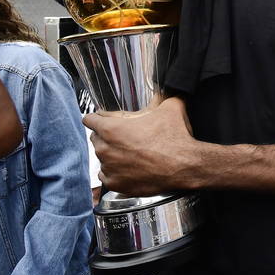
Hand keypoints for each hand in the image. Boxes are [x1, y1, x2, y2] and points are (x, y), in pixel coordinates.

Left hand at [84, 97, 200, 194]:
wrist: (184, 166)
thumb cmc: (175, 138)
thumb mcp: (170, 107)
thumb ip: (162, 96)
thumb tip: (164, 90)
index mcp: (111, 128)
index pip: (89, 120)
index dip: (98, 118)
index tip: (104, 121)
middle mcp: (105, 149)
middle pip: (96, 139)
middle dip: (107, 137)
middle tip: (125, 138)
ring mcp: (109, 168)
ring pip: (102, 158)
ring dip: (113, 155)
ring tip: (131, 154)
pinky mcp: (115, 184)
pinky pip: (107, 176)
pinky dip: (115, 173)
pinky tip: (130, 168)